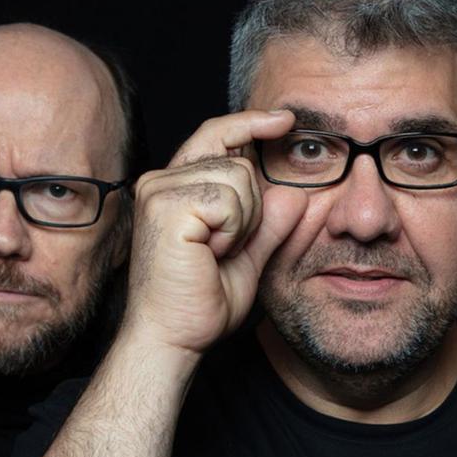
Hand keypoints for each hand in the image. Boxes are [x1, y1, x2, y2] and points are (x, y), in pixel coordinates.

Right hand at [120, 111, 307, 353]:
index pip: (217, 135)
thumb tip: (296, 192)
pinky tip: (209, 253)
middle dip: (251, 207)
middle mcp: (161, 180)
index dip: (252, 123)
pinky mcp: (166, 206)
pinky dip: (233, 230)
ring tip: (214, 252)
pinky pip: (229, 200)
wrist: (174, 337)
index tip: (286, 120)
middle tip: (224, 248)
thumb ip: (271, 223)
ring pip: (238, 178)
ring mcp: (160, 190)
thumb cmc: (201, 302)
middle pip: (238, 161)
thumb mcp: (249, 256)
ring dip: (242, 222)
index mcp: (176, 186)